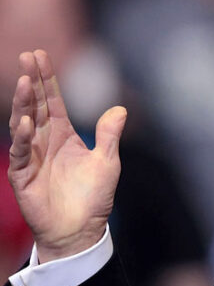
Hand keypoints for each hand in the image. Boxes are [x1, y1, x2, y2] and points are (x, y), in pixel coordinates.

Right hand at [7, 50, 125, 262]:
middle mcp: (45, 141)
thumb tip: (119, 108)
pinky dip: (24, 138)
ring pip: (24, 124)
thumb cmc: (94, 197)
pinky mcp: (23, 176)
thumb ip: (109, 135)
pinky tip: (27, 122)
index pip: (53, 101)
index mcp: (64, 134)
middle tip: (28, 57)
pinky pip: (21, 153)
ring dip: (24, 103)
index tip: (41, 55)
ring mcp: (32, 156)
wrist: (81, 230)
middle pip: (36, 105)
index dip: (48, 79)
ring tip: (26, 82)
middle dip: (32, 81)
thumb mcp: (107, 161)